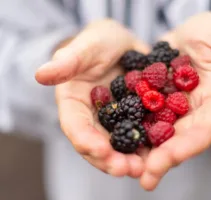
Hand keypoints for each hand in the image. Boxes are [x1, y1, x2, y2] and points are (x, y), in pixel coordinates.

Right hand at [35, 19, 149, 177]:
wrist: (124, 45)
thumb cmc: (100, 42)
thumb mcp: (86, 46)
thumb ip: (68, 61)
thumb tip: (41, 74)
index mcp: (75, 103)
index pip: (75, 126)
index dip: (85, 140)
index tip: (99, 150)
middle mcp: (94, 118)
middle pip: (98, 145)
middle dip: (110, 160)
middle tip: (127, 170)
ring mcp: (116, 122)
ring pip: (120, 147)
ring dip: (131, 160)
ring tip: (145, 168)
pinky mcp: (136, 120)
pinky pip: (142, 136)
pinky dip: (150, 147)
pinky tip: (161, 153)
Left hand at [140, 12, 210, 189]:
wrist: (188, 36)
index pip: (207, 128)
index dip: (191, 144)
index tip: (171, 157)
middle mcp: (194, 113)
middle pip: (182, 140)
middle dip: (164, 159)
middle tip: (146, 177)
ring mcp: (174, 112)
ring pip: (161, 137)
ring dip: (146, 155)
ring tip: (127, 170)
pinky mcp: (156, 105)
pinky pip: (143, 121)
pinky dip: (130, 132)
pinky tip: (115, 144)